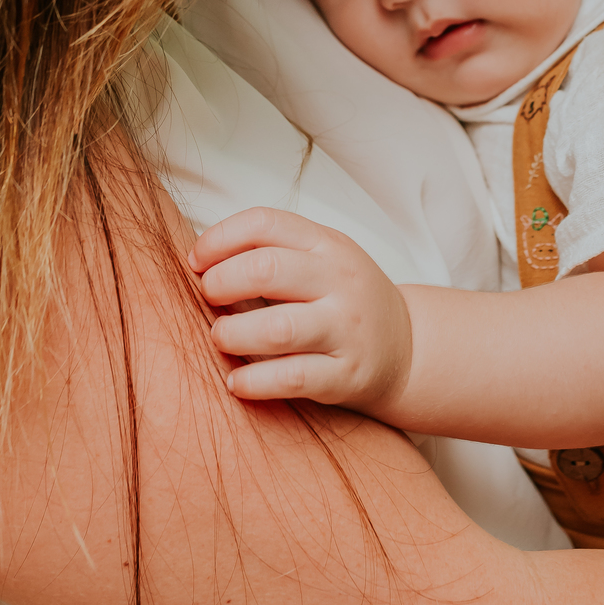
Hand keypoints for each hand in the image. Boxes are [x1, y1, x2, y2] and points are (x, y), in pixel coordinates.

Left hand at [187, 208, 412, 410]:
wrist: (407, 348)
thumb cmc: (344, 300)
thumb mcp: (321, 261)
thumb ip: (272, 254)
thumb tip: (200, 263)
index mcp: (327, 244)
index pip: (264, 223)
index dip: (219, 238)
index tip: (196, 260)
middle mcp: (340, 281)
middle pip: (266, 269)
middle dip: (221, 282)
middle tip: (207, 297)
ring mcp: (345, 328)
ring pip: (277, 328)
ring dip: (232, 333)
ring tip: (220, 338)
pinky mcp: (345, 374)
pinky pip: (291, 377)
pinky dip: (253, 381)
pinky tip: (236, 380)